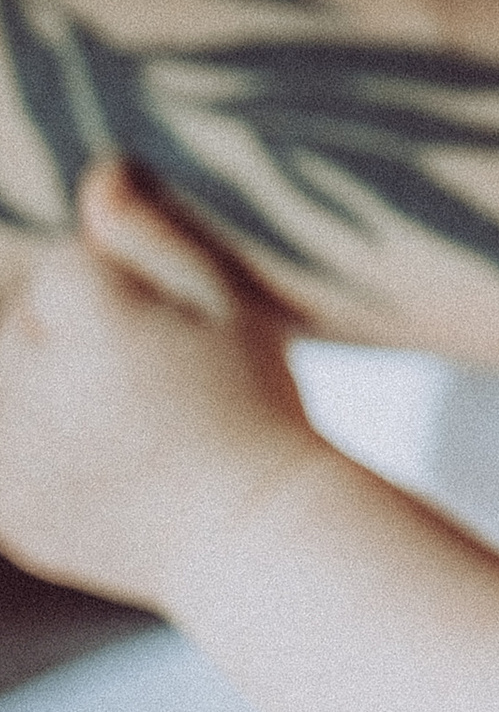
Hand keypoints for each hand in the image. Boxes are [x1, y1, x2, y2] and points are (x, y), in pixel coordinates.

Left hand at [0, 163, 313, 609]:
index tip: (164, 321)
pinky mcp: (4, 511)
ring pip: (6, 381)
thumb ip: (154, 239)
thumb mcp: (232, 306)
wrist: (253, 535)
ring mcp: (11, 456)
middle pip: (14, 322)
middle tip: (139, 370)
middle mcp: (35, 388)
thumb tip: (98, 176)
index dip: (112, 284)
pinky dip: (31, 443)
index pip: (59, 266)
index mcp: (95, 325)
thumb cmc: (260, 408)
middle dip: (62, 331)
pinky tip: (93, 452)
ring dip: (39, 384)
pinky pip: (3, 448)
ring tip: (115, 410)